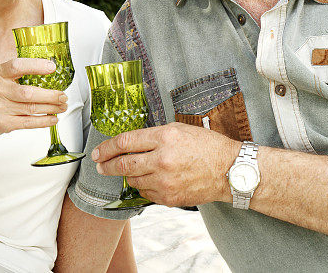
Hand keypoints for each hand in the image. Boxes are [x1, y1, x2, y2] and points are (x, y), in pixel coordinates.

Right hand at [0, 58, 67, 138]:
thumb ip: (17, 72)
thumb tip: (48, 67)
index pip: (17, 66)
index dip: (36, 66)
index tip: (52, 67)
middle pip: (28, 93)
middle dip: (50, 95)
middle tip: (63, 95)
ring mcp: (0, 108)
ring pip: (31, 108)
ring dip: (51, 108)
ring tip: (62, 106)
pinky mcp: (3, 123)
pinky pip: (28, 122)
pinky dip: (44, 121)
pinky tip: (53, 118)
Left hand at [92, 122, 240, 206]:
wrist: (229, 171)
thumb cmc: (208, 146)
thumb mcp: (180, 129)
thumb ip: (154, 135)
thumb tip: (131, 143)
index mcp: (164, 137)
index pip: (125, 142)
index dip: (107, 147)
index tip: (98, 152)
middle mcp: (162, 160)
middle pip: (123, 164)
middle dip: (106, 166)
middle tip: (100, 166)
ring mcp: (164, 181)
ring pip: (133, 180)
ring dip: (128, 176)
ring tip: (132, 171)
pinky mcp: (169, 198)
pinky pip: (146, 193)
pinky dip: (144, 187)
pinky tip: (151, 180)